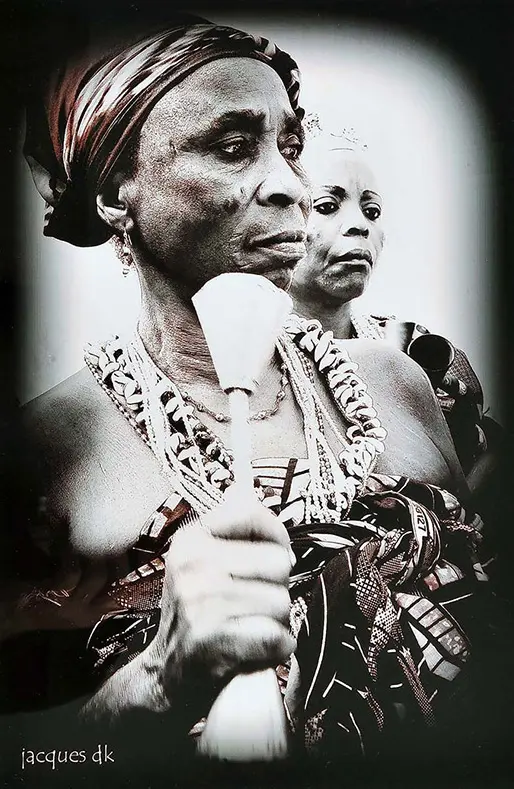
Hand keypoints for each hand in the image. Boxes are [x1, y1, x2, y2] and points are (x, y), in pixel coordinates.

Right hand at [146, 486, 295, 701]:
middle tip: (247, 608)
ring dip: (275, 624)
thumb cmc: (195, 620)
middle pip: (279, 562)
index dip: (274, 535)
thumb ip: (227, 530)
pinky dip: (276, 650)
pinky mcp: (213, 638)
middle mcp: (192, 564)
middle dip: (275, 590)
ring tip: (245, 630)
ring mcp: (201, 600)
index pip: (252, 512)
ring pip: (282, 603)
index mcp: (191, 540)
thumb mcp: (199, 565)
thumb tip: (244, 488)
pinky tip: (252, 651)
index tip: (271, 554)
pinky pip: (279, 637)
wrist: (166, 679)